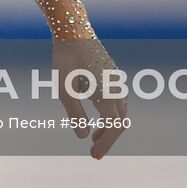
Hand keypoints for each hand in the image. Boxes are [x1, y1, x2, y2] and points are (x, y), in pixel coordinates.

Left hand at [51, 34, 128, 159]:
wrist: (73, 31)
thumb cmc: (65, 60)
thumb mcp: (65, 90)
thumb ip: (76, 114)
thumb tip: (84, 136)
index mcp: (107, 95)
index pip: (114, 128)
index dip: (106, 145)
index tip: (93, 156)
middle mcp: (116, 89)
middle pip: (121, 122)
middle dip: (109, 139)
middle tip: (94, 152)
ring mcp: (116, 80)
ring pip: (120, 110)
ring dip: (111, 126)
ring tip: (95, 137)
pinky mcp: (111, 74)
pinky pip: (117, 99)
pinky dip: (110, 113)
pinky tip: (96, 114)